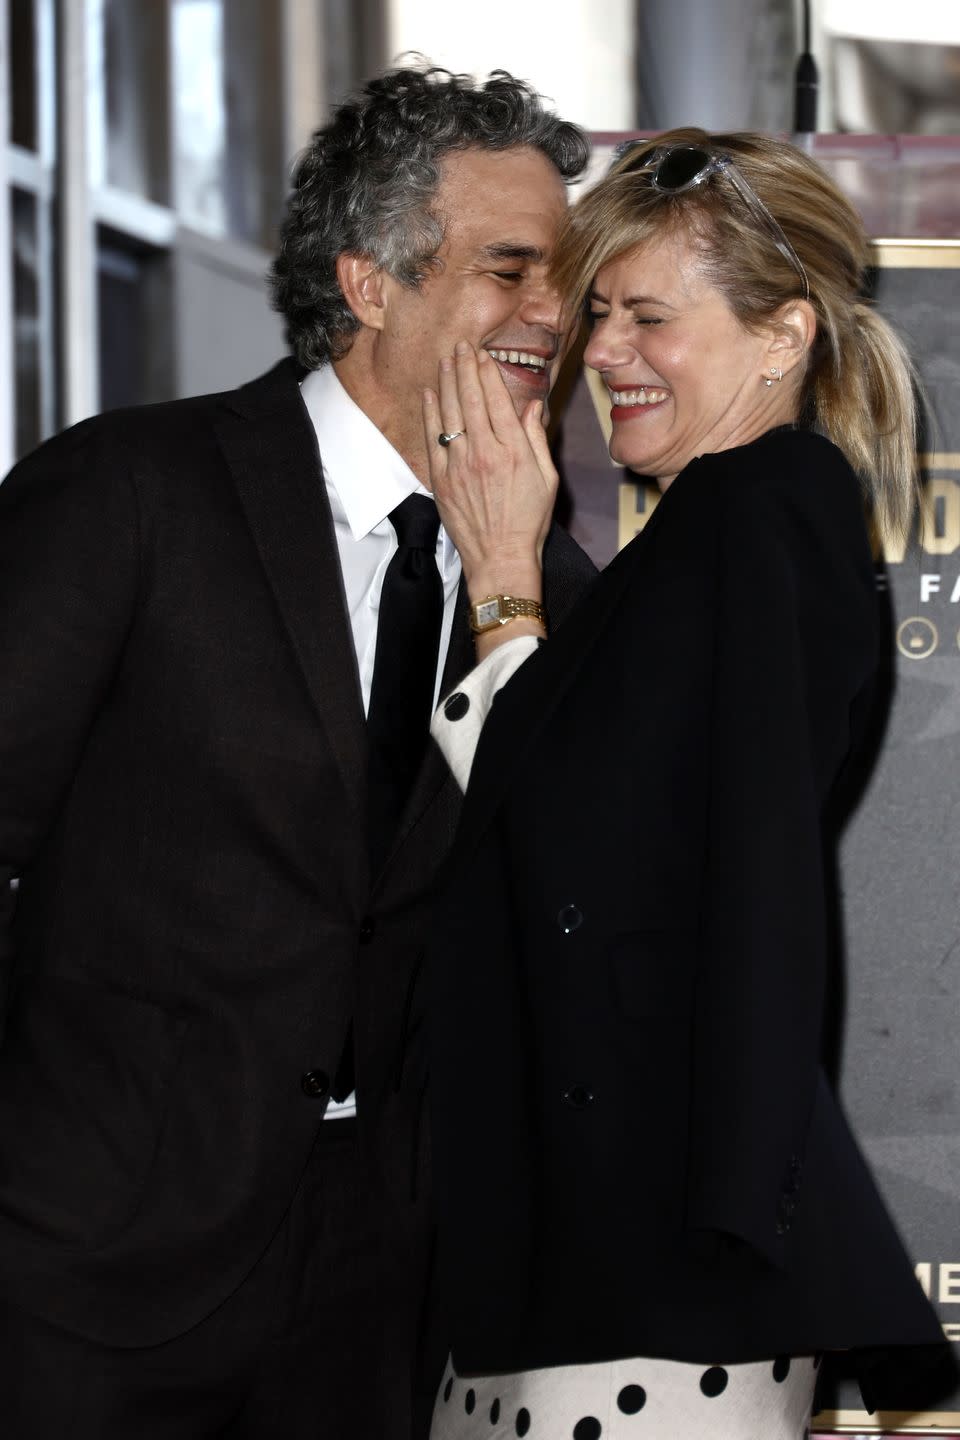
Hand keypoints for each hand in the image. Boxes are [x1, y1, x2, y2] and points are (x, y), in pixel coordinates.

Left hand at [421, 341, 557, 602]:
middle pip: (471, 400)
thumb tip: (533, 407)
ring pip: (450, 414)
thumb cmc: (528, 521)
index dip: (488, 373)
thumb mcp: (547, 479)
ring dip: (447, 383)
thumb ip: (537, 439)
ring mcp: (459, 466)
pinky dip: (431, 415)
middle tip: (460, 346)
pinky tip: (430, 394)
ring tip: (445, 361)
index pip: (497, 400)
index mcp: (513, 451)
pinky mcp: (442, 480)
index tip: (483, 354)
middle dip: (465, 368)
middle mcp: (484, 453)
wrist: (500, 558)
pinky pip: (433, 439)